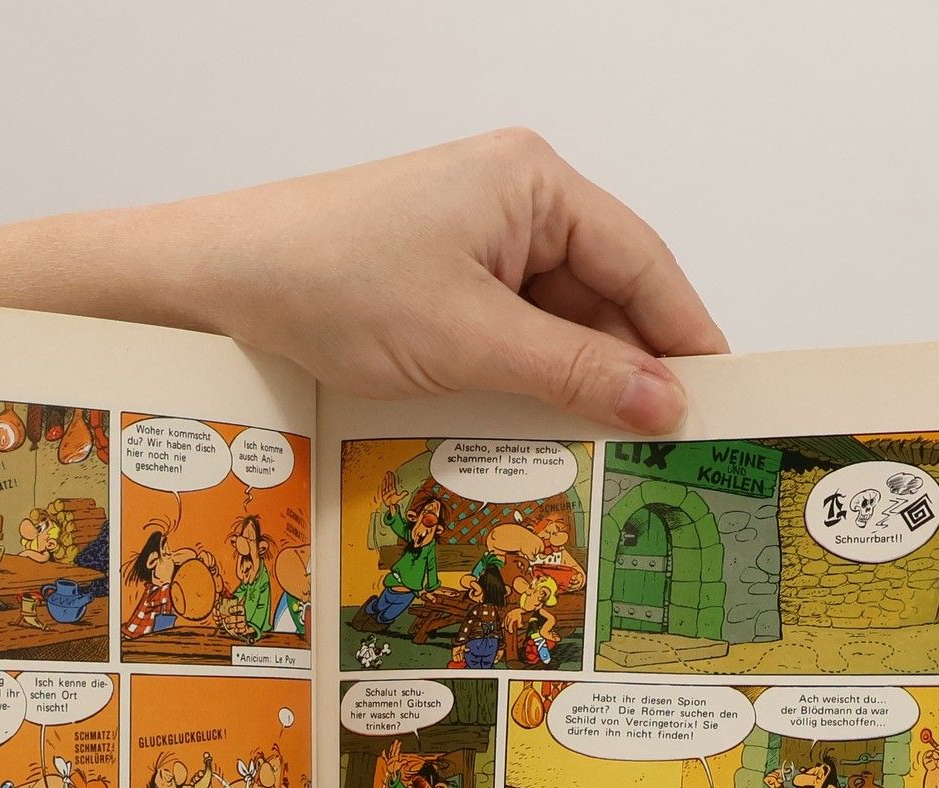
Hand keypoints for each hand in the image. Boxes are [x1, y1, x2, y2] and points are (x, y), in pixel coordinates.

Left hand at [157, 132, 724, 432]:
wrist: (221, 282)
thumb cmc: (331, 281)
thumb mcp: (469, 339)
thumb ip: (574, 371)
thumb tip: (661, 401)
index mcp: (533, 184)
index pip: (640, 262)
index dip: (682, 334)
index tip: (717, 397)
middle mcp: (511, 204)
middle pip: (602, 296)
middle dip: (626, 370)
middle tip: (663, 447)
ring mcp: (472, 244)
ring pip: (554, 326)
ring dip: (572, 385)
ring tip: (602, 452)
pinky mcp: (437, 285)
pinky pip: (507, 337)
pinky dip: (524, 383)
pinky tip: (535, 431)